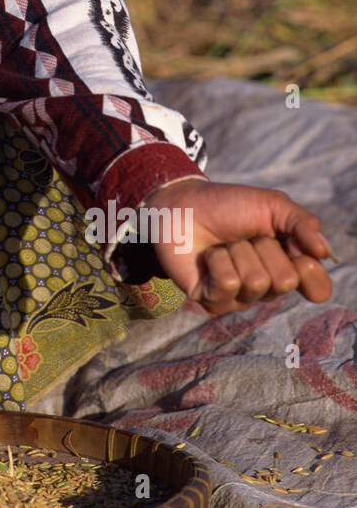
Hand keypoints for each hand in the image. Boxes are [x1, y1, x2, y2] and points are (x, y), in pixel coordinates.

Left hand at [138, 180, 333, 315]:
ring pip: (256, 282)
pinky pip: (229, 285)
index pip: (318, 289)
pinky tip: (208, 256)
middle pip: (285, 281)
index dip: (310, 271)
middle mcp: (267, 287)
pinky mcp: (212, 302)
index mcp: (287, 266)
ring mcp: (239, 298)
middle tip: (245, 237)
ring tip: (224, 244)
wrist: (181, 205)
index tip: (296, 249)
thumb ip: (303, 224)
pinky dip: (218, 261)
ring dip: (238, 251)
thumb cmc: (227, 206)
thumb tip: (326, 253)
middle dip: (264, 248)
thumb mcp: (272, 205)